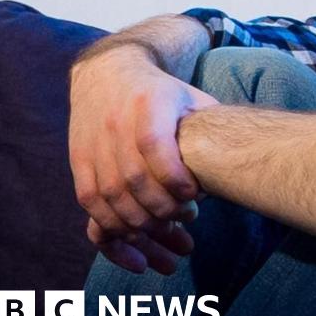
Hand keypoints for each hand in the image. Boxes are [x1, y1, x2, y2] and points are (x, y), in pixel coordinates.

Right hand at [68, 45, 218, 273]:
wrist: (108, 73)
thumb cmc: (163, 93)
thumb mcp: (192, 98)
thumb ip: (211, 129)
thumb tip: (237, 168)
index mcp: (149, 102)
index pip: (154, 143)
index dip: (173, 176)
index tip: (195, 196)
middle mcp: (116, 122)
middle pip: (132, 178)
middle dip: (161, 208)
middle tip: (187, 218)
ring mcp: (93, 143)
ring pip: (109, 196)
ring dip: (139, 225)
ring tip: (167, 235)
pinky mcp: (78, 160)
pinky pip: (90, 201)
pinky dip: (111, 227)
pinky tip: (135, 243)